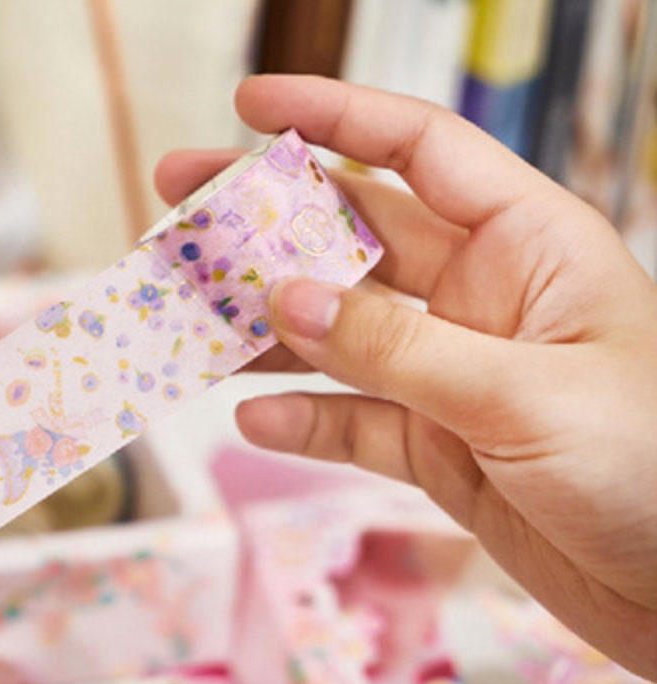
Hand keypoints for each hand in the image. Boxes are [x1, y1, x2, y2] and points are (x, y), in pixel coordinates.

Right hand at [156, 75, 656, 678]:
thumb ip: (396, 348)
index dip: (336, 117)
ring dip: (264, 327)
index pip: (421, 152)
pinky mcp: (439, 448)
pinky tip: (252, 414)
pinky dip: (302, 419)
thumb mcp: (521, 397)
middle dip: (266, 222)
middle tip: (179, 208)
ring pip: (338, 333)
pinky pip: (352, 422)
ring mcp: (454, 374)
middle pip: (355, 238)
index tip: (252, 104)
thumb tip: (283, 299)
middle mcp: (484, 298)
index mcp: (530, 247)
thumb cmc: (654, 474)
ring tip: (187, 319)